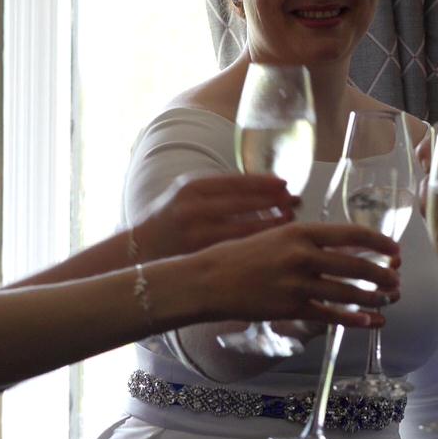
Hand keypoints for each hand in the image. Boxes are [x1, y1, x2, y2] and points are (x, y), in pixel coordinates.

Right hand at [131, 174, 297, 260]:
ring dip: (273, 223)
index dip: (265, 182)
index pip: (236, 182)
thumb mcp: (188, 192)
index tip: (285, 183)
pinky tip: (274, 240)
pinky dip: (260, 242)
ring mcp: (199, 236)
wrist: (142, 248)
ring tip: (290, 219)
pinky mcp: (203, 257)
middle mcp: (194, 210)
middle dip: (274, 201)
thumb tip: (264, 184)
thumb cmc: (171, 217)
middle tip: (296, 201)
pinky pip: (240, 248)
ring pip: (246, 228)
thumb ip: (219, 187)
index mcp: (193, 188)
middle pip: (245, 204)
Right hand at [196, 222, 400, 325]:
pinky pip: (331, 315)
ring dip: (373, 298)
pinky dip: (354, 319)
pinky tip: (370, 321)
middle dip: (382, 274)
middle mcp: (302, 255)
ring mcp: (297, 283)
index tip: (393, 249)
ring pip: (348, 292)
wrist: (208, 279)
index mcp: (299, 231)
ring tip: (388, 300)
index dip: (378, 242)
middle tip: (395, 278)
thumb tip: (342, 245)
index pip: (352, 234)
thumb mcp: (274, 235)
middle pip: (357, 265)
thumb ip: (306, 240)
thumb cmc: (239, 255)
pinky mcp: (290, 308)